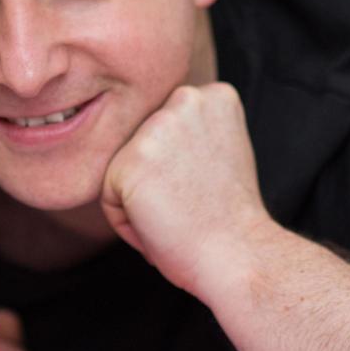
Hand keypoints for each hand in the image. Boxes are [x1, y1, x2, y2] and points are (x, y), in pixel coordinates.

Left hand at [101, 83, 276, 300]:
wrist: (239, 255)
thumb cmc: (229, 217)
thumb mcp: (222, 150)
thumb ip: (191, 130)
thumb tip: (157, 130)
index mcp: (214, 95)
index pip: (165, 125)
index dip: (180, 164)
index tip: (207, 183)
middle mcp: (185, 99)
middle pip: (141, 141)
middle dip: (156, 176)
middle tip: (191, 200)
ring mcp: (155, 128)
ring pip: (122, 166)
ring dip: (141, 196)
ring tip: (179, 211)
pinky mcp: (129, 161)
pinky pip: (109, 195)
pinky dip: (127, 220)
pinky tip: (163, 223)